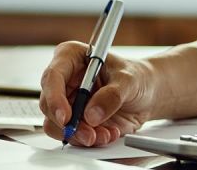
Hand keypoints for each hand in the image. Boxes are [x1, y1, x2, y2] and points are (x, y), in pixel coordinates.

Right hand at [39, 41, 159, 146]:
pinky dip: (87, 139)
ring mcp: (68, 102)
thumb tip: (91, 114)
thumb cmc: (137, 77)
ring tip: (104, 134)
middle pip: (49, 105)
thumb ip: (112, 95)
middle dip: (69, 123)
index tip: (66, 117)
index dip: (55, 98)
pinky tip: (107, 134)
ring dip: (79, 135)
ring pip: (56, 124)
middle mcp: (65, 80)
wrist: (148, 94)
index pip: (53, 77)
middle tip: (90, 133)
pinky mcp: (75, 120)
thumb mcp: (129, 80)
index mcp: (71, 57)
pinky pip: (70, 135)